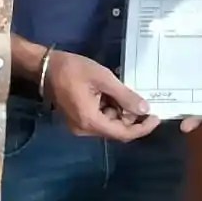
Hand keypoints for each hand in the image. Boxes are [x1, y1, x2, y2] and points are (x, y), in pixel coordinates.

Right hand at [44, 51, 159, 141]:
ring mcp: (79, 126)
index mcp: (90, 121)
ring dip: (119, 110)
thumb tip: (145, 109)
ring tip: (121, 90)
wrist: (45, 66)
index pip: (123, 134)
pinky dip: (108, 108)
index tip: (156, 117)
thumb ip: (125, 96)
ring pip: (108, 124)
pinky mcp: (76, 119)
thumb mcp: (103, 78)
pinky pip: (98, 119)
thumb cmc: (73, 69)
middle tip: (137, 96)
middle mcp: (84, 130)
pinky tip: (110, 93)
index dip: (142, 128)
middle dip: (129, 116)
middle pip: (116, 130)